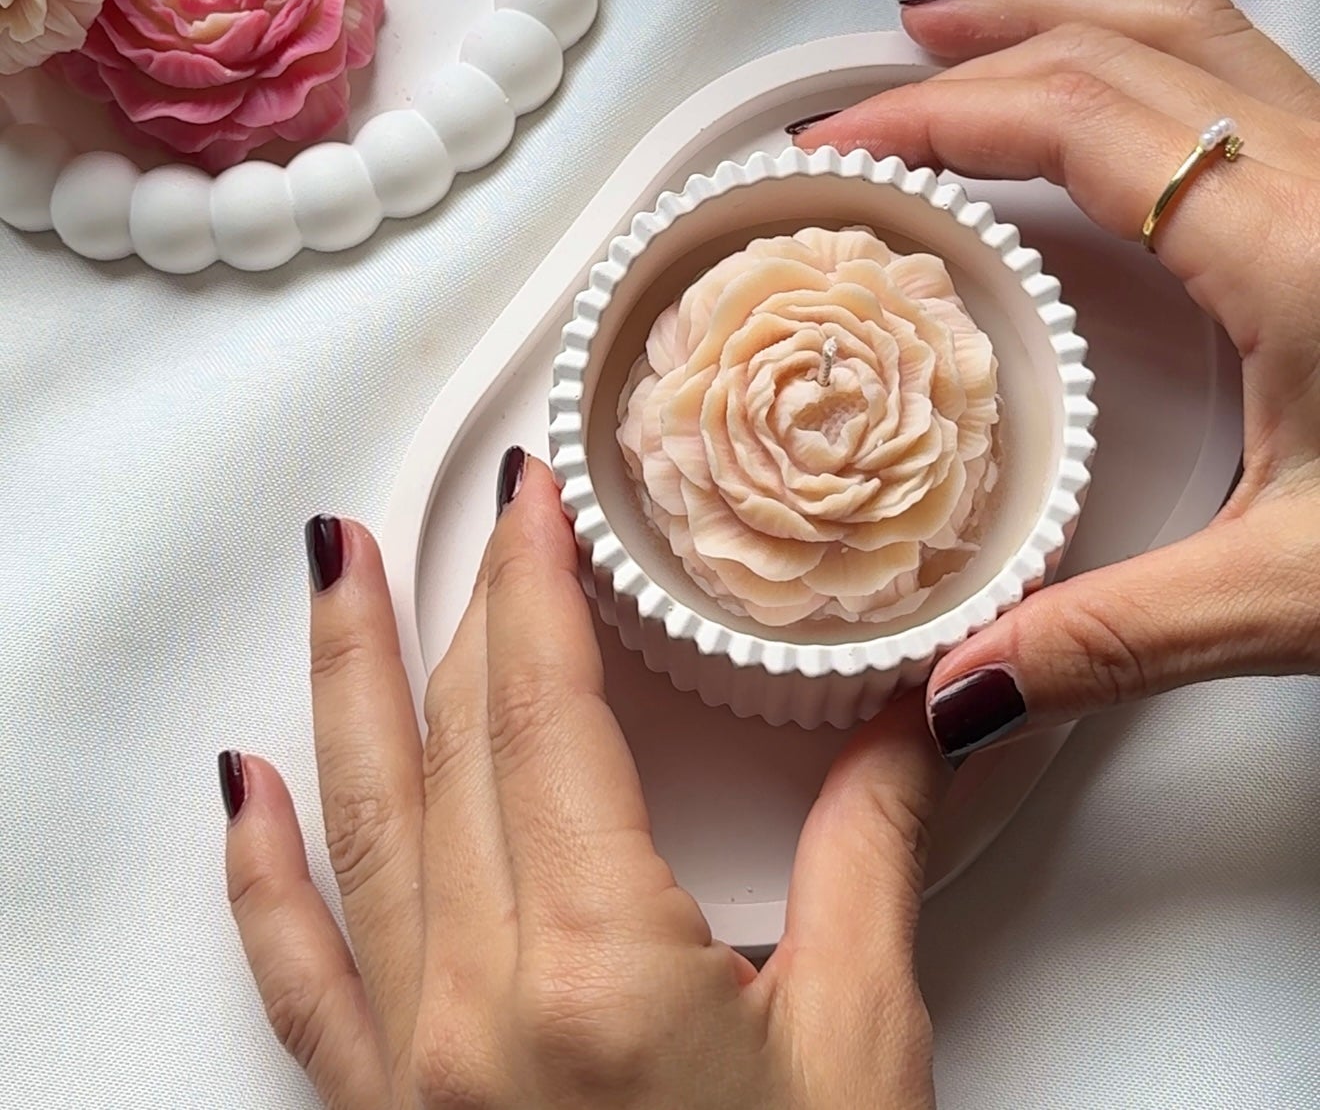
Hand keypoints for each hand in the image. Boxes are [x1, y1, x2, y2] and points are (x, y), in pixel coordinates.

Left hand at [221, 456, 945, 1107]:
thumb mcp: (860, 1051)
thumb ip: (869, 857)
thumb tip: (909, 722)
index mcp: (595, 976)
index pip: (542, 717)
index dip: (536, 589)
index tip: (535, 499)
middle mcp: (474, 1015)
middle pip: (453, 750)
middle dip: (461, 612)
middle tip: (472, 512)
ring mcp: (409, 1072)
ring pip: (358, 824)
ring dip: (343, 682)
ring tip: (334, 570)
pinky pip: (296, 974)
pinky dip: (262, 871)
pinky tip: (246, 790)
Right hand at [796, 0, 1319, 761]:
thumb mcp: (1298, 593)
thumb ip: (1115, 636)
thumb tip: (967, 684)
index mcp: (1290, 242)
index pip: (1070, 118)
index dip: (938, 116)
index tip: (842, 144)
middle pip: (1113, 38)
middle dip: (976, 39)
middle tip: (875, 68)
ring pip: (1183, 26)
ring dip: (1058, 11)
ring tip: (964, 28)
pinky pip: (1229, 64)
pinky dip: (1130, 47)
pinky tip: (1103, 97)